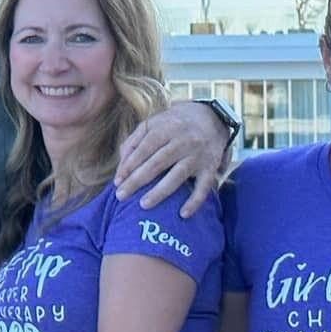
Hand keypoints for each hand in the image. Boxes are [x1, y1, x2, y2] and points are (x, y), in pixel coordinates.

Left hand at [114, 100, 228, 215]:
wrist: (213, 117)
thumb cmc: (174, 124)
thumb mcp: (154, 123)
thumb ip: (134, 141)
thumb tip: (121, 166)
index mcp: (166, 128)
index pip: (144, 148)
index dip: (129, 165)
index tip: (117, 181)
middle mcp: (183, 141)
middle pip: (157, 163)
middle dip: (137, 180)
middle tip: (121, 196)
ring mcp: (198, 155)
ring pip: (177, 175)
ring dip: (160, 191)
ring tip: (143, 205)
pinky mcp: (211, 168)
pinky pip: (204, 187)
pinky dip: (194, 201)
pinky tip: (183, 214)